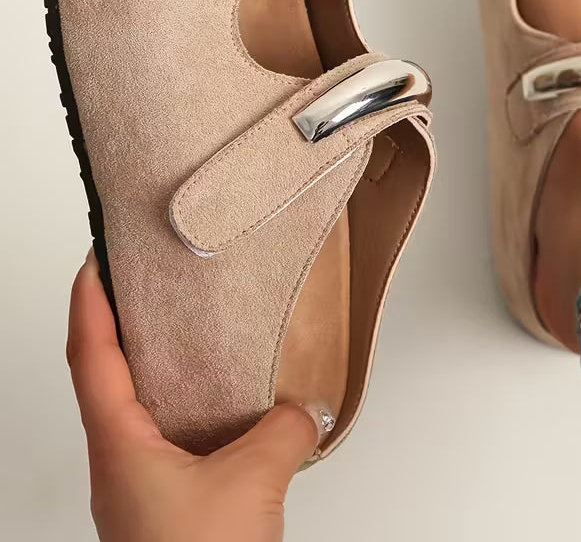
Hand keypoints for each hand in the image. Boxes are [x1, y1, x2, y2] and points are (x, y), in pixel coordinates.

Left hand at [67, 250, 327, 541]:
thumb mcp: (252, 483)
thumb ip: (283, 431)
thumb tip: (303, 409)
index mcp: (120, 447)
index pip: (90, 355)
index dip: (89, 302)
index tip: (95, 261)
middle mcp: (120, 464)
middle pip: (104, 378)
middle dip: (118, 329)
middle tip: (143, 289)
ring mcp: (140, 488)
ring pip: (138, 413)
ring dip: (154, 373)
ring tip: (187, 339)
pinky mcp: (166, 507)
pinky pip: (170, 442)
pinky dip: (188, 412)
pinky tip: (224, 413)